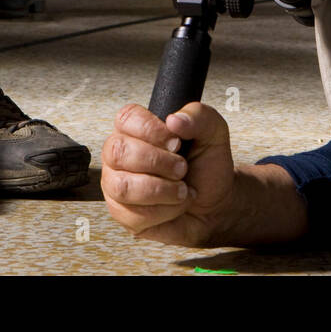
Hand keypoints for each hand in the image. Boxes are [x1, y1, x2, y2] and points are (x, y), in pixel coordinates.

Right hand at [101, 101, 237, 246]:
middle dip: (157, 162)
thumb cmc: (206, 167)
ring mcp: (115, 185)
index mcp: (135, 129)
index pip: (126, 118)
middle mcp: (119, 155)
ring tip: (182, 189)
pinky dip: (164, 210)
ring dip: (162, 189)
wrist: (214, 205)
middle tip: (181, 168)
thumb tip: (174, 119)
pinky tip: (175, 205)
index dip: (151, 130)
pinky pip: (133, 214)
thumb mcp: (213, 134)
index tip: (176, 142)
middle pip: (118, 152)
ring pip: (122, 186)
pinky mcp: (121, 214)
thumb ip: (198, 117)